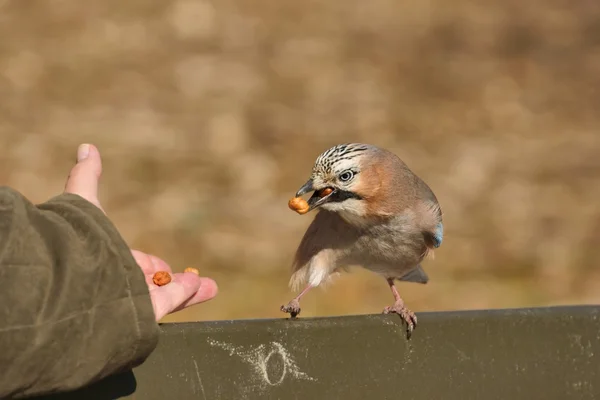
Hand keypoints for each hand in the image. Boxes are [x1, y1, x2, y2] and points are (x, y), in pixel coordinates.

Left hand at [63, 143, 217, 319]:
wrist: (73, 282)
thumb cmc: (78, 242)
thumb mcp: (85, 203)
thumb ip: (85, 178)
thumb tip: (85, 147)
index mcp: (104, 264)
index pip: (132, 265)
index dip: (148, 263)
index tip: (161, 264)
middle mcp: (117, 285)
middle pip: (152, 283)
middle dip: (173, 279)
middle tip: (192, 277)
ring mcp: (130, 301)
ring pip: (166, 295)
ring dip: (188, 289)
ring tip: (210, 286)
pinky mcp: (143, 314)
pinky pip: (168, 304)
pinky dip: (186, 294)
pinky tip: (202, 286)